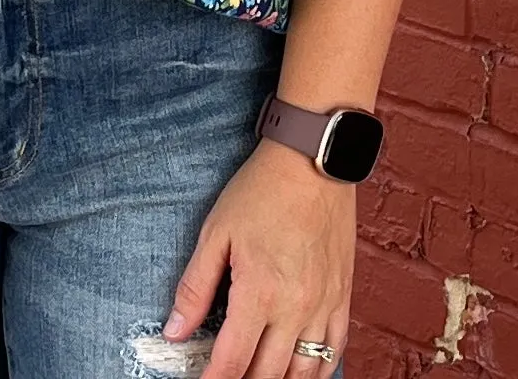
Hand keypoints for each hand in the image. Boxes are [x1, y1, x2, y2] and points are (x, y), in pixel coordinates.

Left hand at [162, 138, 354, 377]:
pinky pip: (334, 350)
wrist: (313, 159)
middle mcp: (295, 309)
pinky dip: (317, 369)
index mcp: (260, 293)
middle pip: (268, 376)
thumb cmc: (262, 190)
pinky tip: (299, 371)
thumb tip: (174, 332)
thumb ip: (195, 288)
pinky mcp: (342, 296)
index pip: (232, 362)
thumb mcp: (216, 232)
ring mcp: (324, 306)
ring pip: (305, 373)